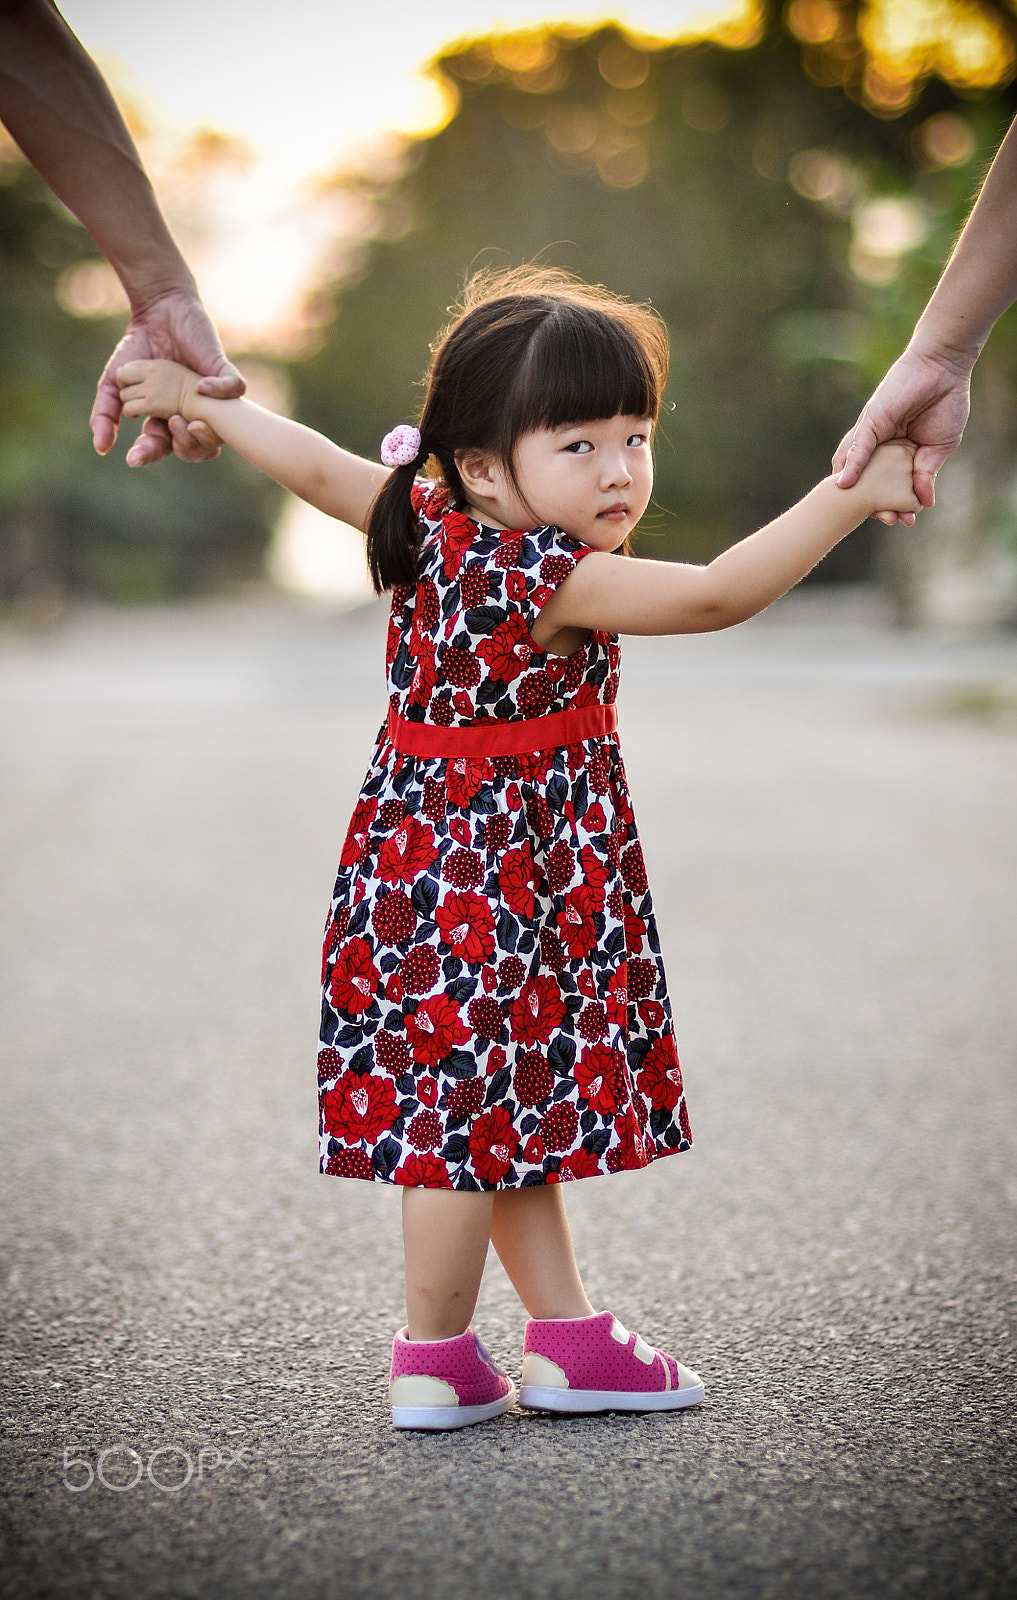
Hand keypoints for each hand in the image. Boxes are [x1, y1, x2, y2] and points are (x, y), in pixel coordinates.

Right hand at [90, 289, 242, 465]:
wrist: (155, 310)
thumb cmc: (136, 348)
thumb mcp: (114, 382)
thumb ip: (106, 413)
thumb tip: (101, 448)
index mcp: (166, 417)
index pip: (160, 444)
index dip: (148, 452)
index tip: (133, 458)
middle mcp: (190, 412)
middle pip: (191, 443)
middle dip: (175, 446)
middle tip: (155, 445)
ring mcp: (209, 395)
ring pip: (220, 427)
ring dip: (200, 430)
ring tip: (178, 421)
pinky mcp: (222, 372)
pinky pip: (234, 387)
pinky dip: (221, 390)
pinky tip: (200, 386)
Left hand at [833, 346, 971, 512]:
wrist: (945, 369)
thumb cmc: (945, 403)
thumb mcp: (939, 447)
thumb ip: (926, 473)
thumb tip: (925, 502)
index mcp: (898, 454)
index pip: (890, 485)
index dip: (893, 503)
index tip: (902, 520)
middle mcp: (881, 447)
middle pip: (870, 482)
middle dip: (874, 503)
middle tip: (886, 520)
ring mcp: (873, 435)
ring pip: (859, 469)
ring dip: (859, 491)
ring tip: (863, 511)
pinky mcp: (870, 422)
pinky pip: (857, 447)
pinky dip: (851, 465)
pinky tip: (844, 484)